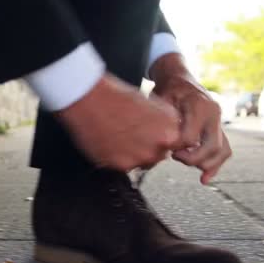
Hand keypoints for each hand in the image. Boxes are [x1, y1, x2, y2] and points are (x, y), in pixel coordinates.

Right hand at [55, 74, 181, 171]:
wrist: (89, 98)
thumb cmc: (114, 96)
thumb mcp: (150, 104)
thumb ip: (161, 123)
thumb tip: (162, 133)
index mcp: (170, 129)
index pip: (174, 144)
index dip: (161, 139)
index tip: (151, 136)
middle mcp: (158, 146)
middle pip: (158, 156)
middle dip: (147, 148)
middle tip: (130, 135)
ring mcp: (140, 158)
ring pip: (140, 163)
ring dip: (132, 154)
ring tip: (117, 136)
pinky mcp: (120, 165)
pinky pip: (122, 166)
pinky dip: (116, 157)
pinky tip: (108, 141)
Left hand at [150, 53, 231, 183]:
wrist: (180, 78)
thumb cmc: (169, 89)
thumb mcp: (162, 99)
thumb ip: (164, 120)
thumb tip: (160, 143)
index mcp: (199, 105)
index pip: (191, 137)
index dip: (178, 147)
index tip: (167, 148)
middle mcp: (214, 113)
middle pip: (211, 147)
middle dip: (193, 159)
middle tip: (176, 157)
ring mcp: (219, 121)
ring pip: (222, 150)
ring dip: (207, 165)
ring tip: (191, 168)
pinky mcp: (219, 128)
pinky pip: (224, 149)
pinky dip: (216, 164)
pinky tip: (205, 178)